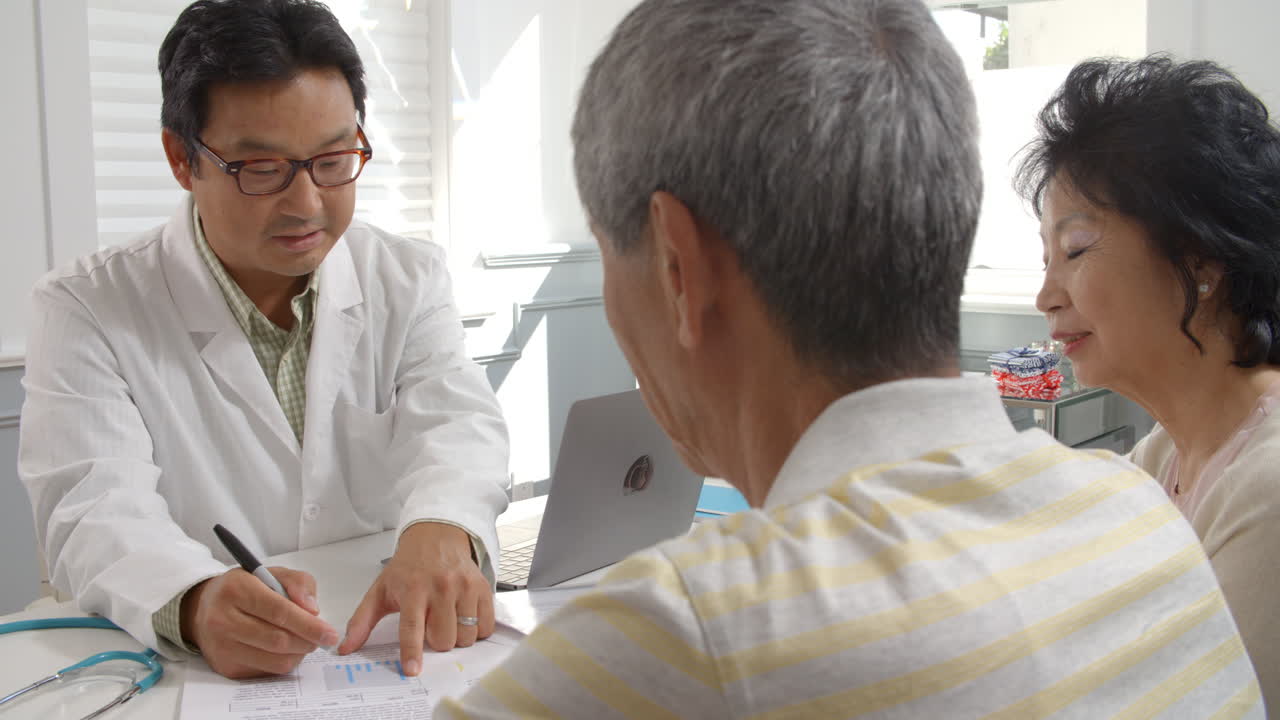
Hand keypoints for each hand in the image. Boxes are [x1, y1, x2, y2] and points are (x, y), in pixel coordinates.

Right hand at [181, 566, 339, 678]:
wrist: (204, 608)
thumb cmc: (245, 589)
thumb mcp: (272, 573)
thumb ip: (299, 583)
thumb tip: (313, 610)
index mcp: (236, 590)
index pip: (279, 612)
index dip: (308, 625)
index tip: (329, 633)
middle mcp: (223, 620)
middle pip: (278, 640)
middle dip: (307, 641)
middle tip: (322, 638)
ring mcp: (222, 647)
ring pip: (274, 660)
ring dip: (298, 653)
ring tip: (304, 641)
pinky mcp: (225, 667)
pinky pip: (266, 671)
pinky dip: (283, 661)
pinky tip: (285, 649)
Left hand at [337, 522, 493, 675]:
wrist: (436, 538)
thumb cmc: (408, 568)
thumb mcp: (380, 590)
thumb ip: (361, 621)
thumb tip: (346, 648)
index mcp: (413, 589)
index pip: (412, 627)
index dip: (412, 652)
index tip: (412, 671)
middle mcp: (441, 587)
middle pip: (444, 639)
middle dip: (437, 642)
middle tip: (431, 626)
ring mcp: (465, 587)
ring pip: (466, 636)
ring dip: (457, 637)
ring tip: (448, 621)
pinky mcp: (484, 588)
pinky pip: (486, 626)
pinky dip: (477, 630)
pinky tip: (464, 617)